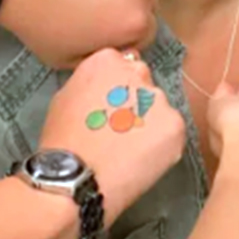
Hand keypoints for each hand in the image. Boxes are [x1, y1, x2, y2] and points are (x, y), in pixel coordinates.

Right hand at [40, 49, 184, 223]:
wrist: (75, 178)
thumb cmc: (62, 142)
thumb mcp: (66, 97)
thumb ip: (92, 83)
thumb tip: (105, 88)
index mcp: (107, 61)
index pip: (123, 66)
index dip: (117, 91)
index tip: (110, 109)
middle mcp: (137, 72)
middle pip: (144, 85)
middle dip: (137, 104)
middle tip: (120, 131)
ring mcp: (159, 99)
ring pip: (160, 109)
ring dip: (151, 125)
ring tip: (129, 151)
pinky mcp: (175, 125)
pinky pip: (172, 132)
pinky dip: (162, 146)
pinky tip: (142, 161)